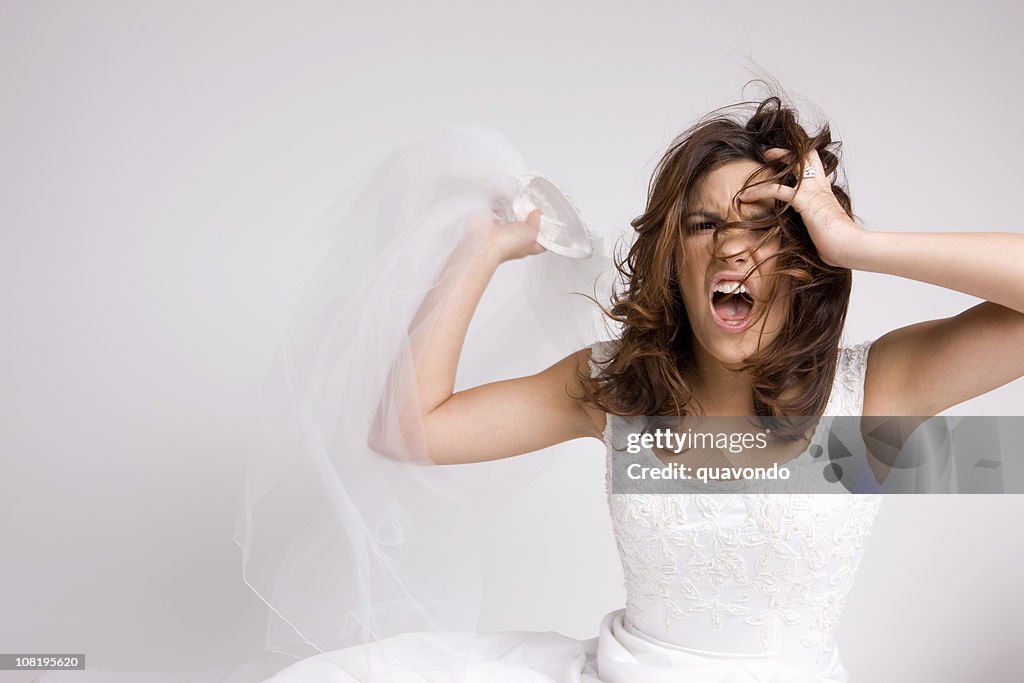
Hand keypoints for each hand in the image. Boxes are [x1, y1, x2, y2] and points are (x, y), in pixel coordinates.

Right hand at [476, 208, 546, 263]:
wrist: (485, 241)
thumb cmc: (506, 245)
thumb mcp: (531, 233)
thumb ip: (536, 223)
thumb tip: (537, 213)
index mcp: (527, 247)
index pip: (541, 244)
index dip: (547, 235)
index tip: (551, 224)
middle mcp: (515, 241)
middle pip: (527, 229)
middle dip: (531, 218)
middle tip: (535, 207)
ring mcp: (503, 232)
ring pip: (513, 220)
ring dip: (516, 211)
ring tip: (522, 201)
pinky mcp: (493, 223)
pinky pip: (500, 212)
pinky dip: (502, 206)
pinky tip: (506, 200)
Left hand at [739, 148, 864, 267]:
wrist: (848, 246)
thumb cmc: (838, 244)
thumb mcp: (824, 230)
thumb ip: (816, 225)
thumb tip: (812, 236)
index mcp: (826, 193)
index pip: (815, 169)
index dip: (802, 161)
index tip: (788, 163)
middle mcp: (821, 187)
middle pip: (808, 156)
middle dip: (789, 151)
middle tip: (771, 154)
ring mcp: (813, 190)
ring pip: (795, 162)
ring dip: (776, 158)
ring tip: (758, 162)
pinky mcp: (803, 200)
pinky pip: (776, 190)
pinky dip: (758, 191)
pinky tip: (745, 196)